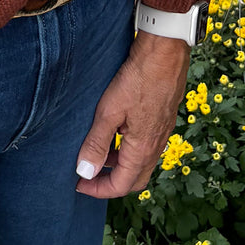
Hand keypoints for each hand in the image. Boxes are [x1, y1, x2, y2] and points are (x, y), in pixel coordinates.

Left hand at [74, 32, 189, 199]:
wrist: (164, 54)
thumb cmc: (137, 80)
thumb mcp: (108, 112)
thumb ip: (96, 143)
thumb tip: (85, 172)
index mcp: (143, 149)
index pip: (122, 185)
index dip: (99, 189)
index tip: (79, 185)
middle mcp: (156, 146)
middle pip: (135, 179)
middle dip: (111, 183)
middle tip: (89, 177)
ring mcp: (162, 133)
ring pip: (142, 162)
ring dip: (120, 166)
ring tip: (98, 156)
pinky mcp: (163, 119)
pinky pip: (147, 146)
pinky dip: (129, 150)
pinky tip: (116, 134)